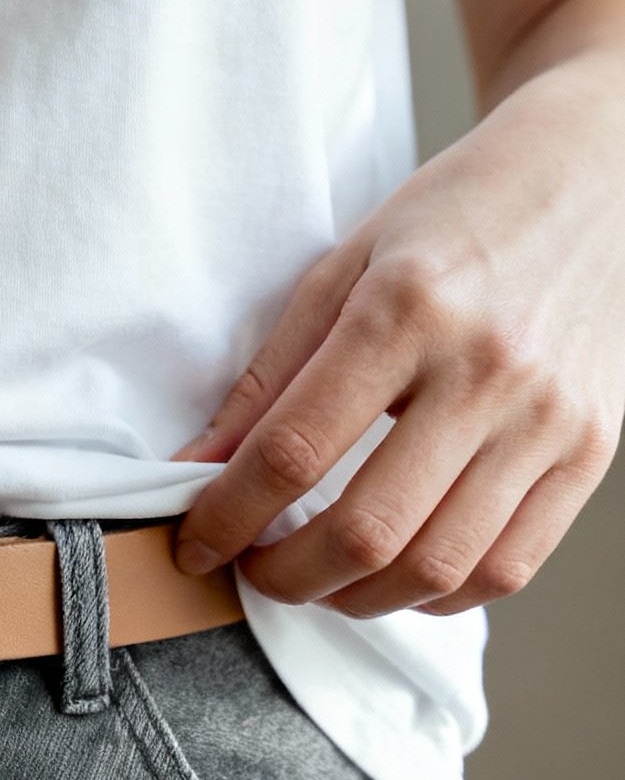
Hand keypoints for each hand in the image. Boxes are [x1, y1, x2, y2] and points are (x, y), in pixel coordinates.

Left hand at [169, 62, 624, 615]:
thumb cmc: (455, 220)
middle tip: (255, 569)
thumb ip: (270, 373)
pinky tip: (398, 573)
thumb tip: (198, 468)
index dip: (229, 516)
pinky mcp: (590, 451)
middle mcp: (486, 368)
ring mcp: (548, 418)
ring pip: (438, 568)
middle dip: (287, 576)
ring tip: (319, 578)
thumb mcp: (344, 265)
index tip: (196, 543)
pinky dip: (438, 595)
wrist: (594, 180)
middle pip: (368, 530)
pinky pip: (507, 567)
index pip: (294, 450)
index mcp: (408, 308)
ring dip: (356, 599)